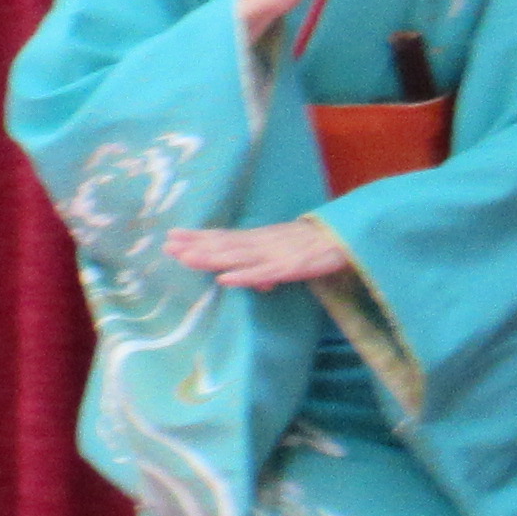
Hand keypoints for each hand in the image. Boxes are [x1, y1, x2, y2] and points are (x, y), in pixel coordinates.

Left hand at [165, 219, 354, 288]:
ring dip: (211, 258)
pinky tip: (225, 279)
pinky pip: (264, 273)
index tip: (172, 236)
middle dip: (196, 246)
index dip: (198, 237)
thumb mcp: (283, 254)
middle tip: (167, 246)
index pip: (224, 237)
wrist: (349, 237)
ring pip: (239, 257)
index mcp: (260, 238)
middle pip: (224, 245)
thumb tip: (236, 278)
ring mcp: (276, 254)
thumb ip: (258, 265)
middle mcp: (263, 242)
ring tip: (186, 259)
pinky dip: (244, 275)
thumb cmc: (315, 246)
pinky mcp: (292, 267)